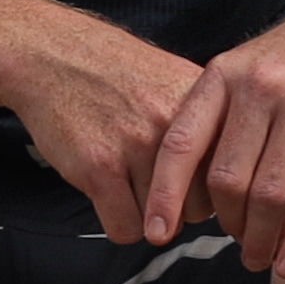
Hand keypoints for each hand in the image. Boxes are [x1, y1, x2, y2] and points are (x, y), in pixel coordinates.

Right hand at [0, 4, 208, 245]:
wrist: (52, 55)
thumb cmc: (112, 73)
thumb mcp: (175, 82)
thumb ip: (208, 123)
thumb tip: (232, 174)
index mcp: (202, 104)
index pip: (230, 174)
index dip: (214, 191)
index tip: (197, 192)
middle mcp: (176, 124)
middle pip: (202, 207)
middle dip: (182, 209)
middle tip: (157, 189)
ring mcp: (138, 146)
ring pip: (164, 223)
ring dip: (148, 217)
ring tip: (129, 188)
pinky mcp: (100, 167)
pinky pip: (127, 228)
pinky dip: (120, 225)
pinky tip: (110, 199)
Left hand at [142, 0, 284, 278]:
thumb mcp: (246, 67)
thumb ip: (220, 117)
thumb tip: (192, 189)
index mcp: (222, 77)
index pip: (181, 144)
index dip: (165, 194)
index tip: (156, 233)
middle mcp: (257, 89)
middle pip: (226, 179)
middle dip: (227, 224)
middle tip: (236, 242)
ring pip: (269, 194)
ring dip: (261, 238)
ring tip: (260, 257)